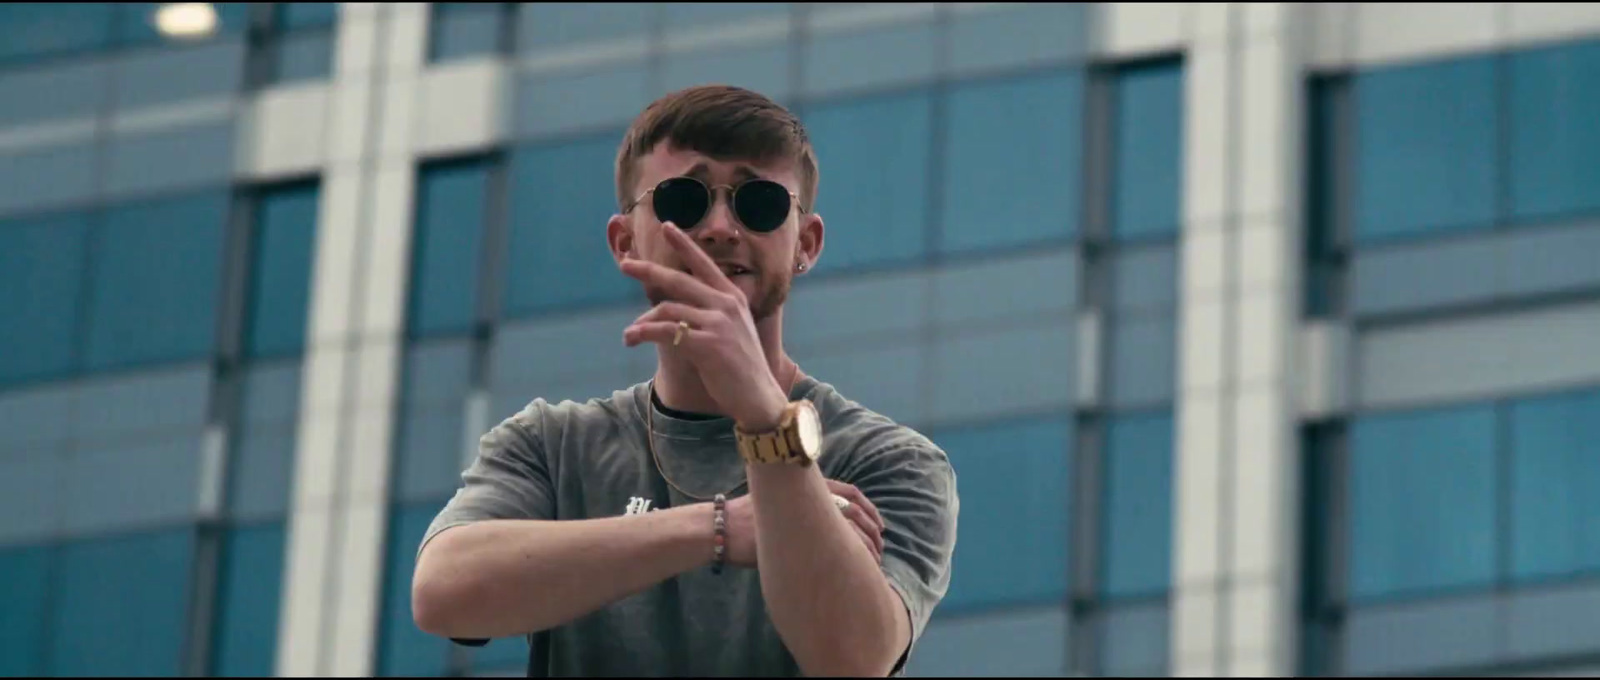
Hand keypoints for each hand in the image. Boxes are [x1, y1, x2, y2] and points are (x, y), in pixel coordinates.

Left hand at [619, 224, 787, 430]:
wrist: (758, 396)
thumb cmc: (739, 367)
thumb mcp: (730, 331)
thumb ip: (707, 314)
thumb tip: (670, 308)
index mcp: (732, 297)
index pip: (704, 264)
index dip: (684, 244)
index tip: (668, 226)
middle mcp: (726, 304)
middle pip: (678, 280)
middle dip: (648, 270)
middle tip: (625, 265)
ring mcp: (718, 323)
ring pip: (667, 309)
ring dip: (641, 323)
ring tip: (628, 336)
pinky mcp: (708, 344)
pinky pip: (666, 332)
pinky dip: (644, 333)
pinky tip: (632, 339)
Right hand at [720, 480, 884, 568]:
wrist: (723, 528)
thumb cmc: (747, 517)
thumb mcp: (777, 498)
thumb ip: (800, 501)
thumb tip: (825, 518)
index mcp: (808, 486)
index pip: (851, 492)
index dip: (870, 508)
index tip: (880, 526)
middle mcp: (811, 498)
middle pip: (856, 511)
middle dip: (874, 530)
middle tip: (881, 547)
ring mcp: (806, 518)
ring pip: (851, 530)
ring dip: (868, 547)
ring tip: (874, 562)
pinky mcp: (801, 538)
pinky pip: (837, 548)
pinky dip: (853, 559)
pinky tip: (857, 572)